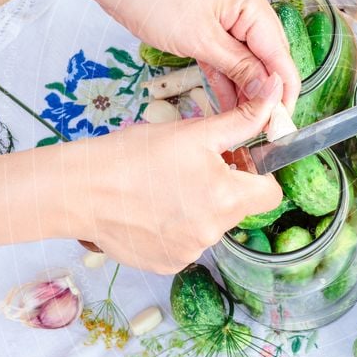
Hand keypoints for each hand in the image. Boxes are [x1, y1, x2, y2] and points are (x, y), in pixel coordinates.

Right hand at [68, 75, 284, 273]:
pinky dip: (175, 227)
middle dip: (224, 186)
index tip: (237, 160)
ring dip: (198, 206)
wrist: (80, 191)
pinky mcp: (167, 264)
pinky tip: (151, 209)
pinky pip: (186, 243)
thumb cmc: (134, 157)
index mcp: (227, 199)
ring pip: (210, 224)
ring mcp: (190, 252)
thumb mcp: (195, 132)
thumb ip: (243, 119)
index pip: (270, 194)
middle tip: (192, 166)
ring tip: (164, 187)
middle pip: (238, 207)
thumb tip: (276, 92)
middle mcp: (214, 232)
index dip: (258, 173)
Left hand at [96, 0, 300, 113]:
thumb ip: (238, 67)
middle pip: (266, 52)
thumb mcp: (199, 40)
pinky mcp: (213, 17)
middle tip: (267, 124)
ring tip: (248, 119)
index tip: (285, 118)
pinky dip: (227, 73)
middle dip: (265, 88)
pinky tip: (231, 102)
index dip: (284, 86)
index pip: (278, 49)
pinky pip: (227, 50)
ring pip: (247, 54)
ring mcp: (230, 7)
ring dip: (246, 84)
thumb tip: (267, 92)